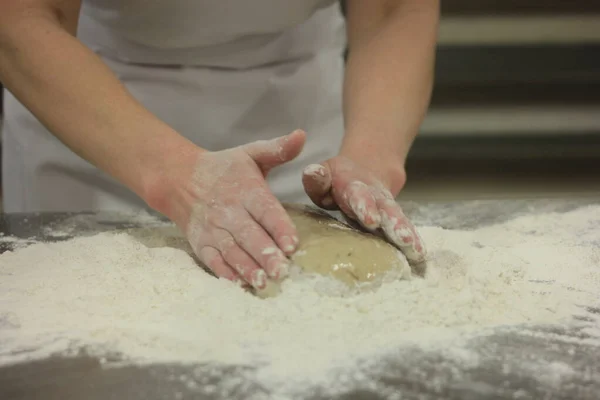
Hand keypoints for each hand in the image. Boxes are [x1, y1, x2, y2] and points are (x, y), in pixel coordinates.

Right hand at [156, 130, 305, 288]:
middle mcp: (229, 211)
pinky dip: (224, 274)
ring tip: (263, 283)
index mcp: (246, 190)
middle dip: (265, 254)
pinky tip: (238, 285)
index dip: (279, 227)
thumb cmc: (224, 168)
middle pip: (249, 235)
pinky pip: (212, 260)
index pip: (265, 210)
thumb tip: (301, 135)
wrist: (179, 177)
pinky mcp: (201, 243)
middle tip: (282, 271)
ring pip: (232, 251)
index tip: (292, 243)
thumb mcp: (251, 154)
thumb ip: (278, 149)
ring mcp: (213, 229)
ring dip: (247, 268)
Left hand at [302, 155, 425, 263]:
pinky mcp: (395, 222)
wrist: (366, 172)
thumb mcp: (325, 174)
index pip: (358, 195)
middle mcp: (375, 198)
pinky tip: (420, 256)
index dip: (365, 206)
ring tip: (414, 249)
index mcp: (353, 187)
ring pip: (398, 220)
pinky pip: (405, 231)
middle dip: (393, 223)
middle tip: (401, 237)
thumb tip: (312, 172)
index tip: (371, 220)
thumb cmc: (336, 181)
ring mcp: (387, 210)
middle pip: (385, 209)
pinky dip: (414, 243)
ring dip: (405, 234)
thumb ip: (317, 178)